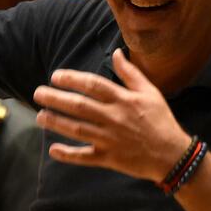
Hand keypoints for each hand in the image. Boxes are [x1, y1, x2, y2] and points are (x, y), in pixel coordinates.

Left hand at [32, 48, 191, 181]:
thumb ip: (130, 73)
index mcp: (123, 100)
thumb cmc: (161, 120)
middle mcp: (113, 118)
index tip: (56, 76)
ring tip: (40, 116)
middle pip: (79, 106)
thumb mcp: (150, 92)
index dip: (72, 79)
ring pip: (77, 130)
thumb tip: (117, 52)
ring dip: (56, 122)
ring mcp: (109, 139)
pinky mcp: (108, 158)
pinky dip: (67, 155)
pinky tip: (53, 149)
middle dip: (55, 98)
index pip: (92, 85)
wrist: (172, 154)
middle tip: (38, 93)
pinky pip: (84, 157)